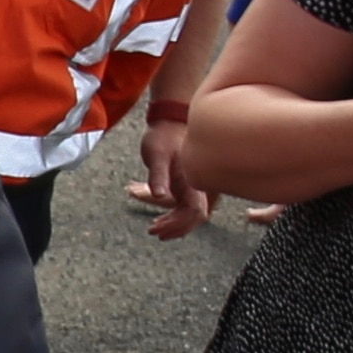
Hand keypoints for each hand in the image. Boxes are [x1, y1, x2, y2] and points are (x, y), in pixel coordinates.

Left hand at [132, 96, 215, 236]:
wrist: (170, 121)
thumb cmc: (163, 136)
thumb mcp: (156, 154)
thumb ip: (158, 176)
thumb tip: (161, 196)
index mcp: (195, 180)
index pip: (195, 212)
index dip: (177, 224)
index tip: (157, 228)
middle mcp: (199, 185)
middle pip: (195, 216)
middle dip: (175, 227)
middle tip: (152, 231)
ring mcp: (195, 185)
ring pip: (191, 212)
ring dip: (174, 223)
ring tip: (154, 228)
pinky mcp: (189, 183)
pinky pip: (186, 205)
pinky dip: (174, 215)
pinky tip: (160, 217)